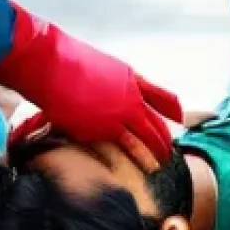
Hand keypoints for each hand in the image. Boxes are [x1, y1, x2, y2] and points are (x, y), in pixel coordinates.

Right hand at [0, 3, 182, 161]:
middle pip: (156, 123)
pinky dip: (132, 159)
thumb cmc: (66, 59)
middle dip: (164, 139)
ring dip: (153, 154)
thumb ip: (110, 82)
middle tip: (168, 151)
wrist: (51, 63)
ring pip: (144, 140)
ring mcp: (118, 115)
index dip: (172, 108)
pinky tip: (134, 169)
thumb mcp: (99, 65)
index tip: (179, 117)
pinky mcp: (101, 130)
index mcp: (131, 78)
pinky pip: (123, 148)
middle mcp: (130, 98)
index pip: (162, 96)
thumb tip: (110, 89)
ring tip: (157, 166)